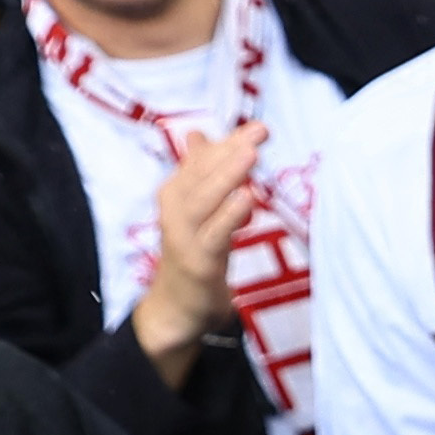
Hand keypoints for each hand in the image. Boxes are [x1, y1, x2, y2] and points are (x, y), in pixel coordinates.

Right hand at [129, 120, 264, 373]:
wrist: (177, 306)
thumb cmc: (192, 251)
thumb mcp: (196, 209)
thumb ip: (200, 172)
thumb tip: (197, 135)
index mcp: (177, 193)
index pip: (203, 161)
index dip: (228, 143)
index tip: (259, 127)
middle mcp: (175, 209)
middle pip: (202, 175)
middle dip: (230, 151)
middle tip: (259, 132)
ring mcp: (184, 236)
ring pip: (204, 200)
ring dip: (226, 176)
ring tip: (251, 154)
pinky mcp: (197, 262)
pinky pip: (213, 235)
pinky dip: (228, 216)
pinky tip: (246, 199)